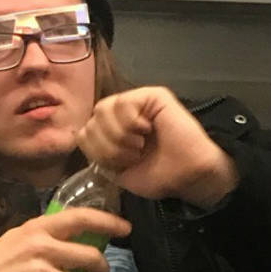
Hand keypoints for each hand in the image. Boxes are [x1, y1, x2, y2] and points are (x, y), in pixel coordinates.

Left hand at [76, 86, 237, 208]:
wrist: (188, 176)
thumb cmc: (159, 175)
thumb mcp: (117, 171)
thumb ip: (98, 152)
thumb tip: (82, 134)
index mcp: (113, 132)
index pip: (84, 133)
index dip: (96, 152)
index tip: (119, 165)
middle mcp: (122, 115)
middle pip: (91, 121)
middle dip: (108, 147)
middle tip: (132, 156)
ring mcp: (137, 102)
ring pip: (103, 109)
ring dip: (119, 136)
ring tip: (139, 146)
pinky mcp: (152, 95)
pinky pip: (123, 102)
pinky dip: (130, 123)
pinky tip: (146, 130)